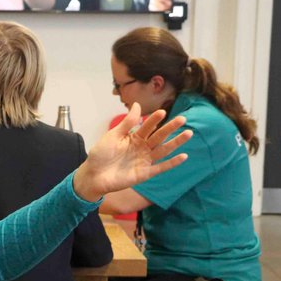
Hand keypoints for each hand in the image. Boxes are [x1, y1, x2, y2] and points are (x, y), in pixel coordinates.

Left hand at [72, 102, 191, 200]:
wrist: (92, 176)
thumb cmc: (100, 154)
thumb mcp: (113, 136)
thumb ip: (126, 123)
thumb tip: (137, 105)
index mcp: (133, 138)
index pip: (147, 126)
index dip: (154, 119)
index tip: (162, 112)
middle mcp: (141, 148)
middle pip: (159, 136)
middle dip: (170, 128)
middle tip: (183, 119)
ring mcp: (144, 161)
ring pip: (163, 150)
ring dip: (176, 143)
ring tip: (188, 133)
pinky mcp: (144, 173)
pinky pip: (161, 167)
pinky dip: (172, 163)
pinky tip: (183, 156)